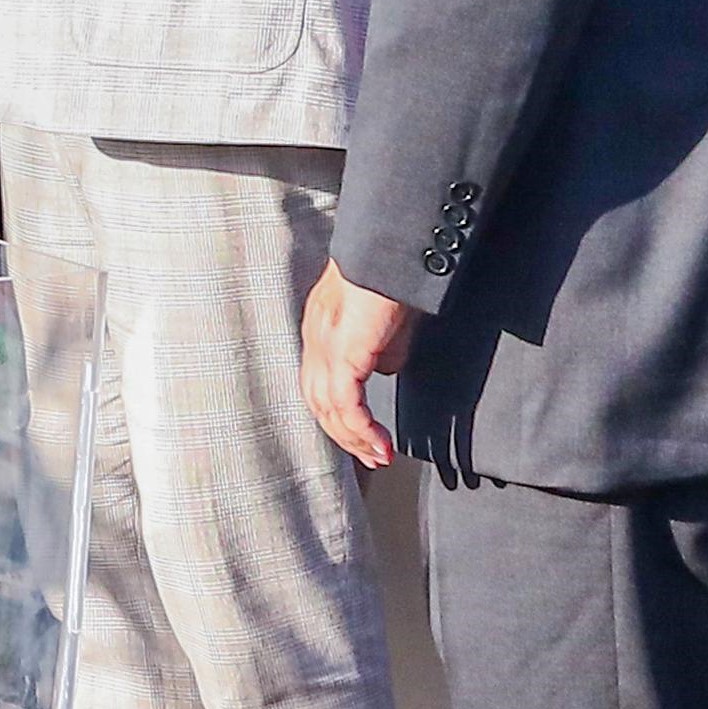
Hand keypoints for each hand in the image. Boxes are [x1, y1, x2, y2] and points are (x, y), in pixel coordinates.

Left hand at [301, 263, 416, 469]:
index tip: (362, 435)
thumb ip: (383, 346)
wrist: (389, 251)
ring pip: (327, 407)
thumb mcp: (388, 319)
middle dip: (344, 435)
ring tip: (379, 456)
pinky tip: (380, 443)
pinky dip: (361, 428)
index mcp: (320, 328)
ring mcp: (324, 346)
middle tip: (371, 457)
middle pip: (316, 399)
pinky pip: (345, 403)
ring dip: (354, 438)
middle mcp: (315, 339)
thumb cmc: (392, 274)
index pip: (318, 381)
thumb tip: (385, 369)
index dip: (337, 412)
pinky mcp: (343, 352)